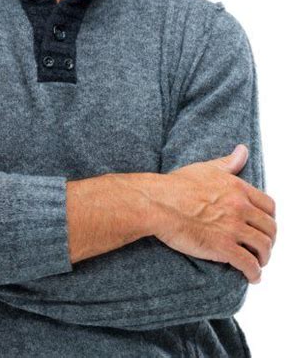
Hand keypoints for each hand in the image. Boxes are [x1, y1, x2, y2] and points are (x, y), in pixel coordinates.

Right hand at [149, 144, 276, 283]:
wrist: (158, 202)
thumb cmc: (177, 185)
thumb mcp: (206, 168)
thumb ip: (228, 163)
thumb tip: (243, 150)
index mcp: (237, 188)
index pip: (269, 206)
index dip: (269, 218)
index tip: (263, 226)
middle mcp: (240, 207)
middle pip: (270, 228)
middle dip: (269, 240)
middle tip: (261, 246)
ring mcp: (233, 228)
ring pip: (263, 247)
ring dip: (264, 258)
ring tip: (258, 263)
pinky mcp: (223, 247)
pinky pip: (249, 264)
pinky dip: (254, 273)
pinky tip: (251, 276)